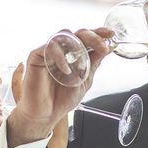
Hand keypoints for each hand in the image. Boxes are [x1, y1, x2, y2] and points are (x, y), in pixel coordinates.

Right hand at [7, 27, 112, 147]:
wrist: (46, 115)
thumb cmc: (62, 99)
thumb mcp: (85, 81)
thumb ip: (94, 63)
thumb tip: (107, 48)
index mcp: (72, 55)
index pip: (86, 38)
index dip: (98, 33)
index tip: (111, 34)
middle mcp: (61, 51)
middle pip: (77, 33)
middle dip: (92, 37)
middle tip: (102, 47)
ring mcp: (48, 53)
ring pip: (63, 35)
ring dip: (77, 44)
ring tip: (84, 59)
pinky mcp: (36, 57)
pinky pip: (49, 47)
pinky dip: (60, 56)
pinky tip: (66, 70)